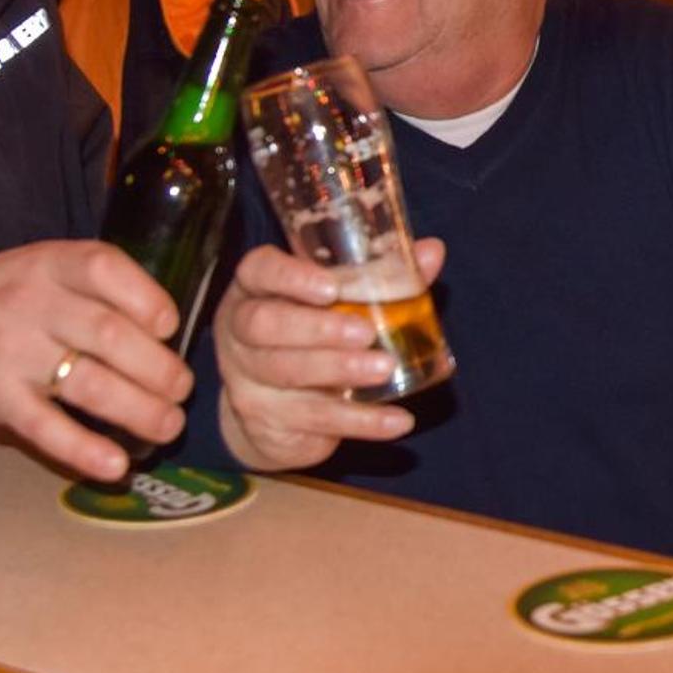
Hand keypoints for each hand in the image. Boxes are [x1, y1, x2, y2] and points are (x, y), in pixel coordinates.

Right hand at [0, 240, 192, 484]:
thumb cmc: (1, 297)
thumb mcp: (44, 268)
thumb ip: (96, 288)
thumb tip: (167, 329)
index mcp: (52, 263)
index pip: (106, 269)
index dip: (148, 298)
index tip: (170, 328)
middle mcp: (32, 303)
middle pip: (108, 334)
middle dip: (157, 367)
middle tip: (183, 389)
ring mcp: (11, 352)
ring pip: (87, 384)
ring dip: (138, 410)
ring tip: (169, 426)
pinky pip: (45, 427)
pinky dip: (84, 449)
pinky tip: (117, 465)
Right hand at [214, 238, 446, 472]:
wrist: (274, 410)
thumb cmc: (310, 334)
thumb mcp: (338, 302)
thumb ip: (381, 275)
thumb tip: (432, 252)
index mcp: (256, 288)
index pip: (258, 270)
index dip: (290, 276)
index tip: (330, 288)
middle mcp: (240, 331)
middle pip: (264, 324)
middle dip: (317, 328)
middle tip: (366, 332)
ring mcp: (247, 379)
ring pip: (286, 373)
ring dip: (340, 370)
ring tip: (385, 369)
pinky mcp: (267, 421)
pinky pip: (314, 419)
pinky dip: (361, 421)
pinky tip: (395, 421)